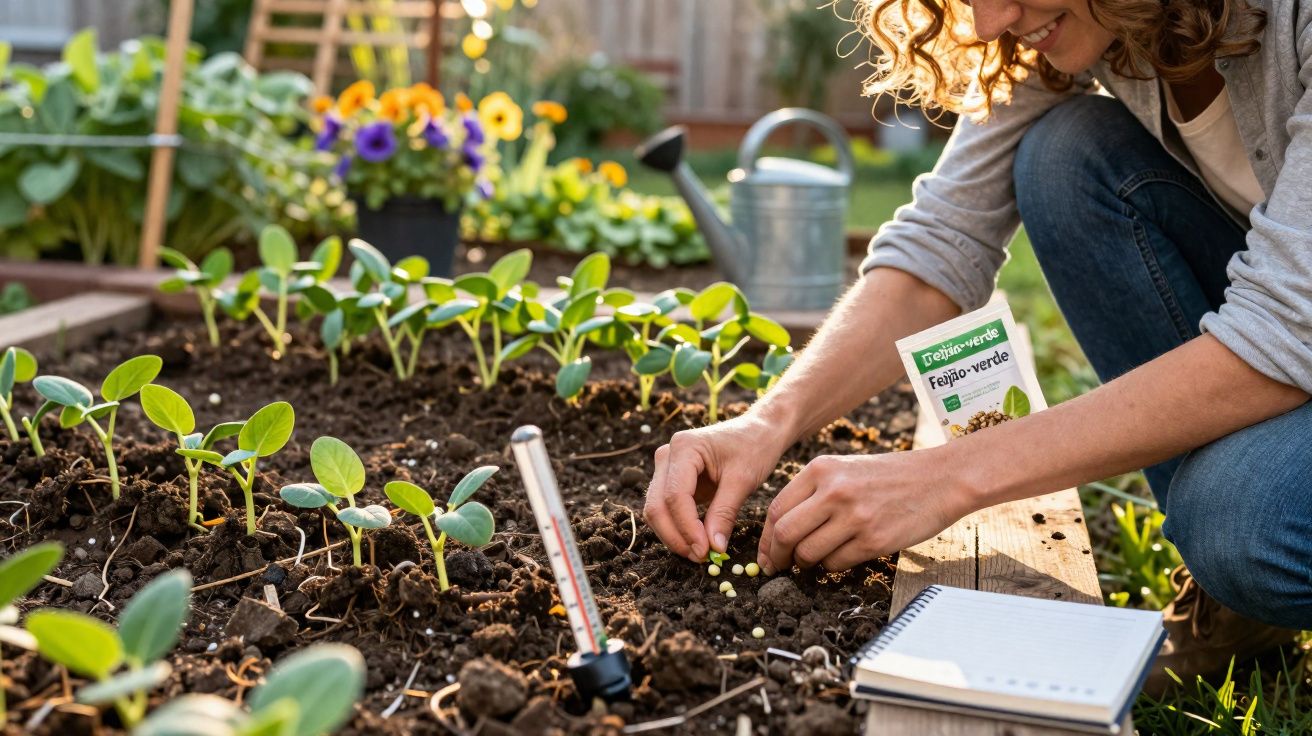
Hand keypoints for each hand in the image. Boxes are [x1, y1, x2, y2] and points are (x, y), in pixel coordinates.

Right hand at [644, 412, 790, 561]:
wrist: (758, 431)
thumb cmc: (754, 448)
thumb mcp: (743, 480)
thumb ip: (724, 514)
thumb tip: (713, 549)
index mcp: (684, 447)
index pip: (675, 496)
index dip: (687, 528)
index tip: (704, 552)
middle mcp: (667, 455)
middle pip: (657, 505)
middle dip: (676, 536)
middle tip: (700, 558)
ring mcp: (667, 467)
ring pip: (656, 510)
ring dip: (674, 536)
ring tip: (700, 553)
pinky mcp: (672, 480)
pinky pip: (666, 509)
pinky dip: (677, 528)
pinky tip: (697, 542)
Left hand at [757, 448, 970, 573]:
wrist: (939, 479)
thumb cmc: (889, 477)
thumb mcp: (845, 470)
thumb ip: (813, 494)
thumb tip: (780, 531)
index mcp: (821, 469)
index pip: (777, 510)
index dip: (766, 538)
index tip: (766, 553)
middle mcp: (833, 491)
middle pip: (785, 534)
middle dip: (778, 556)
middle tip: (780, 566)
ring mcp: (854, 517)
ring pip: (808, 553)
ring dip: (806, 563)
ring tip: (814, 560)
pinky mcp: (874, 540)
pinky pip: (836, 563)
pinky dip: (832, 566)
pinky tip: (841, 557)